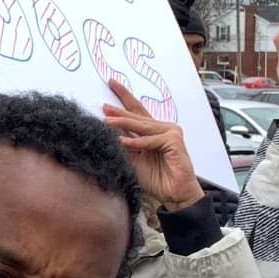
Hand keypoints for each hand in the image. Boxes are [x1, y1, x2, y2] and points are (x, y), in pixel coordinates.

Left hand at [103, 80, 203, 209]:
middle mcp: (162, 128)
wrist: (174, 194)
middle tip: (103, 103)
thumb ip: (123, 145)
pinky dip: (137, 142)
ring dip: (123, 123)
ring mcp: (170, 132)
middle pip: (137, 115)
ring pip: (142, 126)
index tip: (111, 83)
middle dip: (119, 109)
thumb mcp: (132, 159)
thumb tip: (105, 131)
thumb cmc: (156, 179)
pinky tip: (123, 143)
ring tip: (107, 120)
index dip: (123, 98)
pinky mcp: (174, 141)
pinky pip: (151, 140)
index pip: (136, 111)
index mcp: (152, 131)